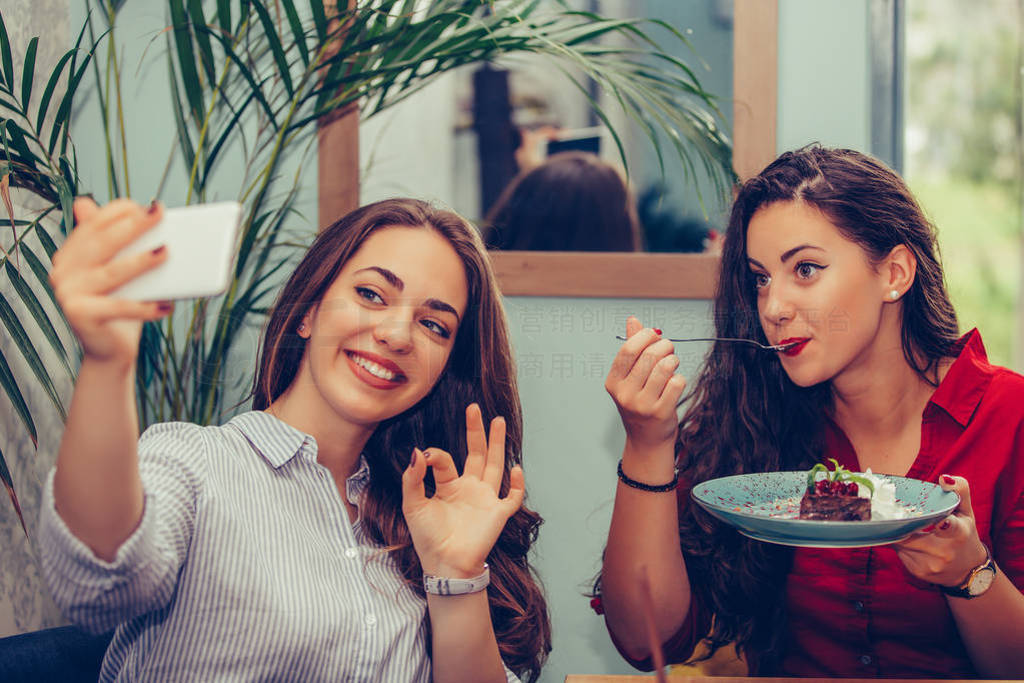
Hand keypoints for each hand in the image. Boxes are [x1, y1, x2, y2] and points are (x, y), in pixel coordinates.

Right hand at [50, 198, 173, 363]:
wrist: (111, 349)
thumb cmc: (122, 305)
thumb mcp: (124, 273)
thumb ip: (125, 246)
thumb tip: (144, 213)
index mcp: (71, 253)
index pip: (94, 224)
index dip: (120, 212)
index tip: (148, 206)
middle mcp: (64, 270)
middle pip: (103, 242)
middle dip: (133, 226)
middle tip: (160, 214)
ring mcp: (68, 292)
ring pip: (112, 272)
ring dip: (141, 261)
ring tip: (166, 252)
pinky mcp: (79, 314)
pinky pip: (119, 307)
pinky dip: (145, 307)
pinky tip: (167, 305)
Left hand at [401, 403, 524, 577]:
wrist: (444, 565)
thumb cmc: (427, 538)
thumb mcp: (412, 505)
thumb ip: (413, 479)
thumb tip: (417, 451)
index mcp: (448, 486)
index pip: (446, 460)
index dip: (436, 454)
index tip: (426, 456)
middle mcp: (469, 489)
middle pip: (476, 454)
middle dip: (476, 432)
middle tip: (474, 408)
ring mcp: (485, 499)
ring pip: (495, 465)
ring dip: (498, 444)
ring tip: (498, 420)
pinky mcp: (497, 514)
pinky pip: (512, 497)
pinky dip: (517, 484)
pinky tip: (515, 468)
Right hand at [605, 315, 686, 450]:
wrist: (646, 439)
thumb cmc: (640, 403)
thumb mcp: (630, 377)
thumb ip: (632, 348)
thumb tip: (633, 320)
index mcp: (613, 382)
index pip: (629, 350)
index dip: (645, 336)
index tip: (654, 334)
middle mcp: (625, 394)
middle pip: (649, 356)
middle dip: (664, 346)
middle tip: (669, 348)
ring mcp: (642, 405)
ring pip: (665, 367)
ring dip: (673, 360)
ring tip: (672, 363)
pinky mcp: (661, 413)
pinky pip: (676, 382)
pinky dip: (679, 378)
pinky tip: (674, 383)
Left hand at [892, 475, 987, 587]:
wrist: (968, 571)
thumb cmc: (965, 535)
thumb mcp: (966, 512)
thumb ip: (959, 491)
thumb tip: (944, 478)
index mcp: (959, 534)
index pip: (950, 526)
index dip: (942, 521)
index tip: (938, 519)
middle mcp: (944, 552)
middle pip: (910, 532)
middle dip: (900, 520)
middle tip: (888, 508)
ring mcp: (930, 564)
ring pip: (900, 541)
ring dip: (896, 530)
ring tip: (897, 520)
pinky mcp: (918, 571)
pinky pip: (899, 552)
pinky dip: (898, 542)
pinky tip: (903, 536)